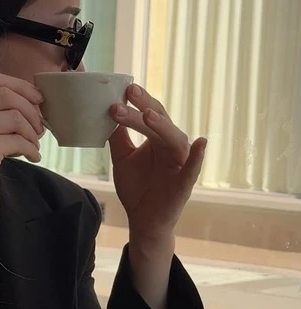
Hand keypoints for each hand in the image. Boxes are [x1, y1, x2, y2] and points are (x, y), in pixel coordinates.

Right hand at [0, 70, 43, 226]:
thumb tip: (26, 96)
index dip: (18, 85)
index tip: (36, 98)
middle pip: (4, 94)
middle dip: (30, 108)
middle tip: (40, 126)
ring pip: (14, 116)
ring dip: (32, 131)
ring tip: (34, 145)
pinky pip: (18, 138)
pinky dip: (31, 148)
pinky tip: (32, 157)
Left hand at [108, 84, 206, 241]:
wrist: (142, 219)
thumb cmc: (137, 186)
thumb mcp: (121, 158)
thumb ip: (117, 137)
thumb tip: (106, 111)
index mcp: (157, 138)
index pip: (148, 115)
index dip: (137, 102)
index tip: (123, 89)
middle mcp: (171, 146)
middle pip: (159, 121)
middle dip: (145, 107)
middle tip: (130, 93)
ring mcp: (180, 163)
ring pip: (173, 139)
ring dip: (161, 126)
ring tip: (148, 115)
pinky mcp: (185, 182)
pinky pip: (193, 168)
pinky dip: (197, 156)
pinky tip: (201, 143)